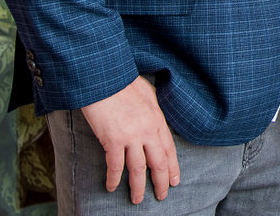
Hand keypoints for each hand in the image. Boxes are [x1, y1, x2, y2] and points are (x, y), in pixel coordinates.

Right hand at [80, 76, 179, 203]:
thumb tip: (155, 122)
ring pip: (138, 169)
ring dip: (137, 187)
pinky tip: (112, 187)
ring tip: (137, 200)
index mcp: (158, 119)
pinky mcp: (113, 140)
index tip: (174, 181)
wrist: (105, 78)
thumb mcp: (148, 94)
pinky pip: (115, 166)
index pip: (169, 149)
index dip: (172, 167)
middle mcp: (148, 130)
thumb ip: (153, 111)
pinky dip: (114, 179)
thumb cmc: (123, 83)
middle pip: (158, 163)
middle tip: (161, 195)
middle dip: (160, 182)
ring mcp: (131, 136)